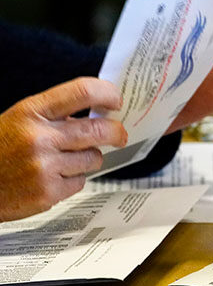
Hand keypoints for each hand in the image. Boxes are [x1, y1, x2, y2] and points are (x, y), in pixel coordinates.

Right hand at [0, 77, 127, 221]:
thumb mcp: (19, 119)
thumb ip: (55, 115)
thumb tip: (98, 113)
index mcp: (31, 112)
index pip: (82, 92)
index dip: (108, 94)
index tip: (116, 100)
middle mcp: (39, 138)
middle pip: (100, 130)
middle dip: (117, 132)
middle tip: (120, 135)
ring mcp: (44, 166)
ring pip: (94, 158)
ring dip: (89, 158)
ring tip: (67, 159)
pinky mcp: (48, 192)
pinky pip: (80, 181)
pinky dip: (73, 179)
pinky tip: (53, 177)